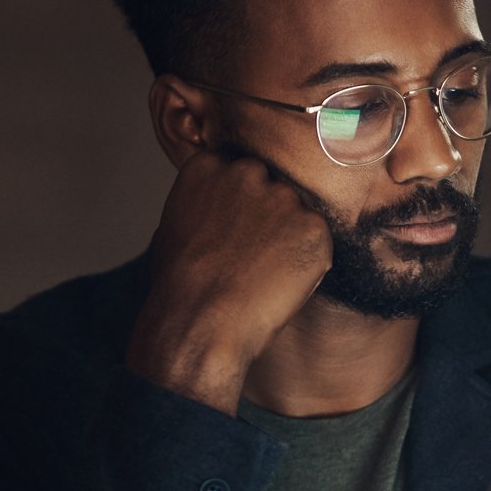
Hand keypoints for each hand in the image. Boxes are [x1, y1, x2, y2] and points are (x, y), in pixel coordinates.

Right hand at [126, 149, 330, 412]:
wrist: (197, 324)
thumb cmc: (177, 288)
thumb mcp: (173, 228)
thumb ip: (203, 205)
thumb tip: (220, 212)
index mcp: (208, 166)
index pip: (237, 174)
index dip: (239, 208)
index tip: (233, 234)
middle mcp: (247, 172)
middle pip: (271, 187)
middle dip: (267, 218)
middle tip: (253, 257)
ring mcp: (283, 197)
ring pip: (296, 215)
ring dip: (288, 241)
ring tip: (262, 276)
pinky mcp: (313, 226)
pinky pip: (317, 242)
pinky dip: (308, 264)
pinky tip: (279, 285)